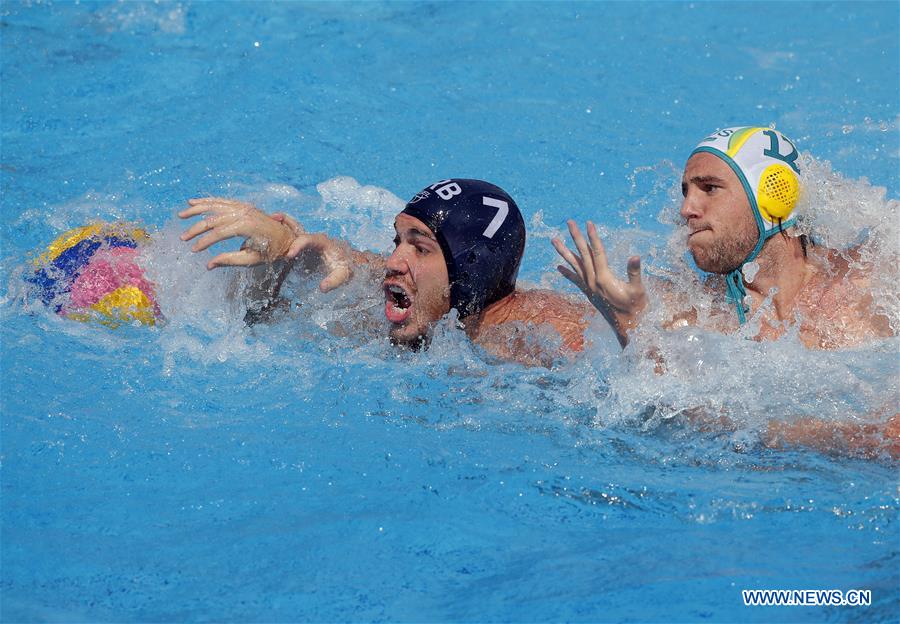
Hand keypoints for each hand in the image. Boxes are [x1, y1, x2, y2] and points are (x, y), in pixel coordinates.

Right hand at [179, 197, 296, 268]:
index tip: (194, 250)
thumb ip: (230, 260)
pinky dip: (207, 201)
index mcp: (247, 226)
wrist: (288, 237)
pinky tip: (193, 202)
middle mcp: (244, 213)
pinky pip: (222, 201)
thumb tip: (209, 265)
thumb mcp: (253, 260)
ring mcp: (244, 207)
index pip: (219, 232)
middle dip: (196, 228)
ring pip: (215, 205)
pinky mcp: (243, 205)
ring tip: (181, 215)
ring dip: (197, 210)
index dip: (205, 241)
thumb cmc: (272, 251)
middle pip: (214, 218)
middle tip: (183, 238)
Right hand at [269, 212, 352, 292]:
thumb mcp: (343, 275)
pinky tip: (268, 237)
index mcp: (322, 242)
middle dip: (285, 222)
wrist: (348, 263)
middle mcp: (313, 238)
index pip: (308, 239)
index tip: (289, 255)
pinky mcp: (302, 247)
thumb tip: (322, 288)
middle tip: (272, 218)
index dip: (298, 245)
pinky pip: (290, 238)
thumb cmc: (346, 267)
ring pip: (292, 229)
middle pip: (297, 227)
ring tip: (266, 221)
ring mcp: (307, 242)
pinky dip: (280, 235)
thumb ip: (334, 281)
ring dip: (280, 225)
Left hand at [552, 220, 646, 345]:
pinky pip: (575, 280)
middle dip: (576, 237)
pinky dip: (567, 272)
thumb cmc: (636, 308)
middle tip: (569, 222)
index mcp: (604, 279)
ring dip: (564, 252)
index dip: (593, 237)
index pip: (597, 252)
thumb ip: (634, 273)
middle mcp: (593, 282)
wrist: (629, 329)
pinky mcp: (589, 294)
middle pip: (583, 255)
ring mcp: (589, 288)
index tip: (589, 223)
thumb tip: (635, 257)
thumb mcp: (638, 290)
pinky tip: (558, 267)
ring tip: (554, 240)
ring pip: (575, 265)